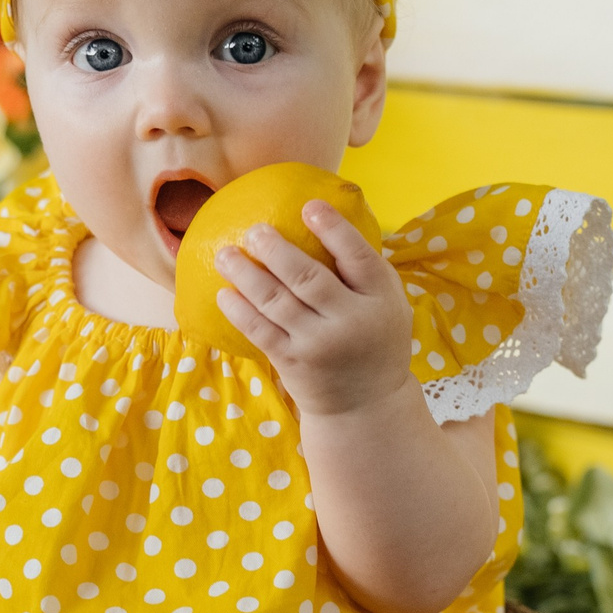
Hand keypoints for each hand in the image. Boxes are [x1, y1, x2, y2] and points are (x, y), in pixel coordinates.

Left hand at [215, 200, 415, 416]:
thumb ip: (366, 271)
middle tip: (254, 230)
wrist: (367, 406)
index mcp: (380, 300)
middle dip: (276, 250)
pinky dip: (240, 311)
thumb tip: (330, 218)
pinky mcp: (294, 363)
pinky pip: (261, 331)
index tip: (309, 207)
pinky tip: (224, 294)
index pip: (357, 257)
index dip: (334, 230)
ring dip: (246, 274)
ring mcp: (320, 344)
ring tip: (226, 254)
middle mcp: (351, 321)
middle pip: (308, 278)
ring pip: (277, 302)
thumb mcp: (389, 305)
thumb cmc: (376, 341)